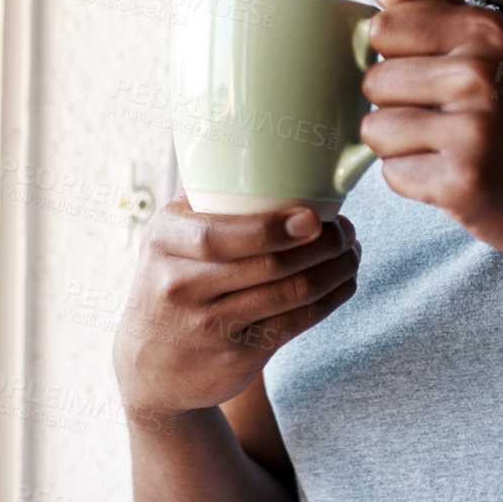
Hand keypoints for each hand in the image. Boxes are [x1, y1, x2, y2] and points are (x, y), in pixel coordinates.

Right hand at [113, 191, 359, 415]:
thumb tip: (245, 135)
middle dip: (319, 246)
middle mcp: (180, 287)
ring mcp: (209, 327)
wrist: (151, 365)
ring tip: (352, 251)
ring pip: (288, 296)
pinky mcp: (237, 357)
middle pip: (265, 266)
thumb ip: (201, 195)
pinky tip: (344, 282)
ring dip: (333, 271)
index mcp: (163, 242)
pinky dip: (329, 301)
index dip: (269, 228)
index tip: (312, 216)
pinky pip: (295, 324)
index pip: (216, 236)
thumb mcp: (166, 237)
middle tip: (346, 229)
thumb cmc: (169, 282)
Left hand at [359, 0, 502, 265]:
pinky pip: (393, 174)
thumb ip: (440, 10)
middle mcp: (479, 75)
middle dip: (396, 105)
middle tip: (442, 119)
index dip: (394, 55)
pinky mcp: (462, 183)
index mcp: (487, 32)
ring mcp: (472, 131)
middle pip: (374, 81)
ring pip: (375, 130)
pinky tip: (452, 176)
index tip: (425, 73)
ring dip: (400, 145)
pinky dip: (415, 181)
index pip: (384, 27)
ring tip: (444, 147)